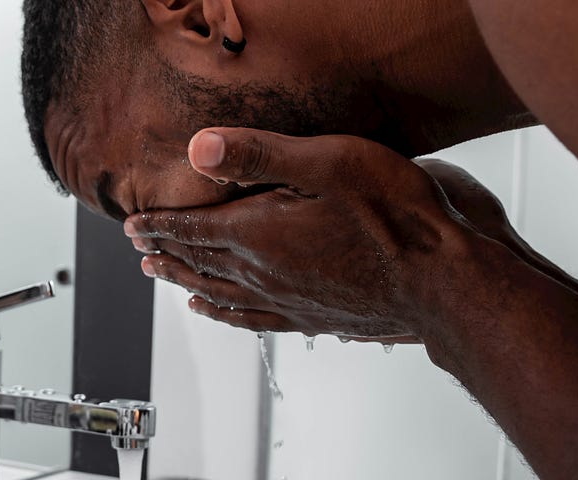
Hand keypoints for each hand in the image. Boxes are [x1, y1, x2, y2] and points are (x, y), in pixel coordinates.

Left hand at [124, 128, 491, 339]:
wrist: (444, 282)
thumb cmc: (398, 218)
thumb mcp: (327, 163)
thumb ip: (259, 156)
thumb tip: (199, 148)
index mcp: (259, 236)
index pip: (192, 229)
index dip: (158, 225)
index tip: (132, 224)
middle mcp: (264, 274)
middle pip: (197, 262)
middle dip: (163, 251)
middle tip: (138, 246)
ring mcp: (288, 300)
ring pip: (217, 293)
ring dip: (183, 281)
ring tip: (161, 277)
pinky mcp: (312, 317)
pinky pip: (250, 319)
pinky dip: (222, 314)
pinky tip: (216, 313)